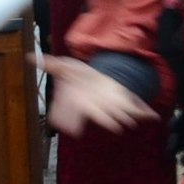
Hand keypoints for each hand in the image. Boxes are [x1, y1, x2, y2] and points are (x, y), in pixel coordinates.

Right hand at [37, 54, 156, 136]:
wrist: (99, 79)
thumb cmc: (81, 77)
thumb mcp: (66, 68)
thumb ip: (50, 64)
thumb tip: (30, 57)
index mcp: (79, 103)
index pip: (74, 114)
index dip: (71, 120)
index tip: (70, 127)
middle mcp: (95, 108)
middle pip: (99, 116)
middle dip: (105, 120)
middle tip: (112, 125)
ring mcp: (111, 108)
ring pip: (118, 114)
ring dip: (124, 117)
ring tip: (128, 121)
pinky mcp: (125, 104)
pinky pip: (137, 109)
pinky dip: (145, 112)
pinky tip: (153, 115)